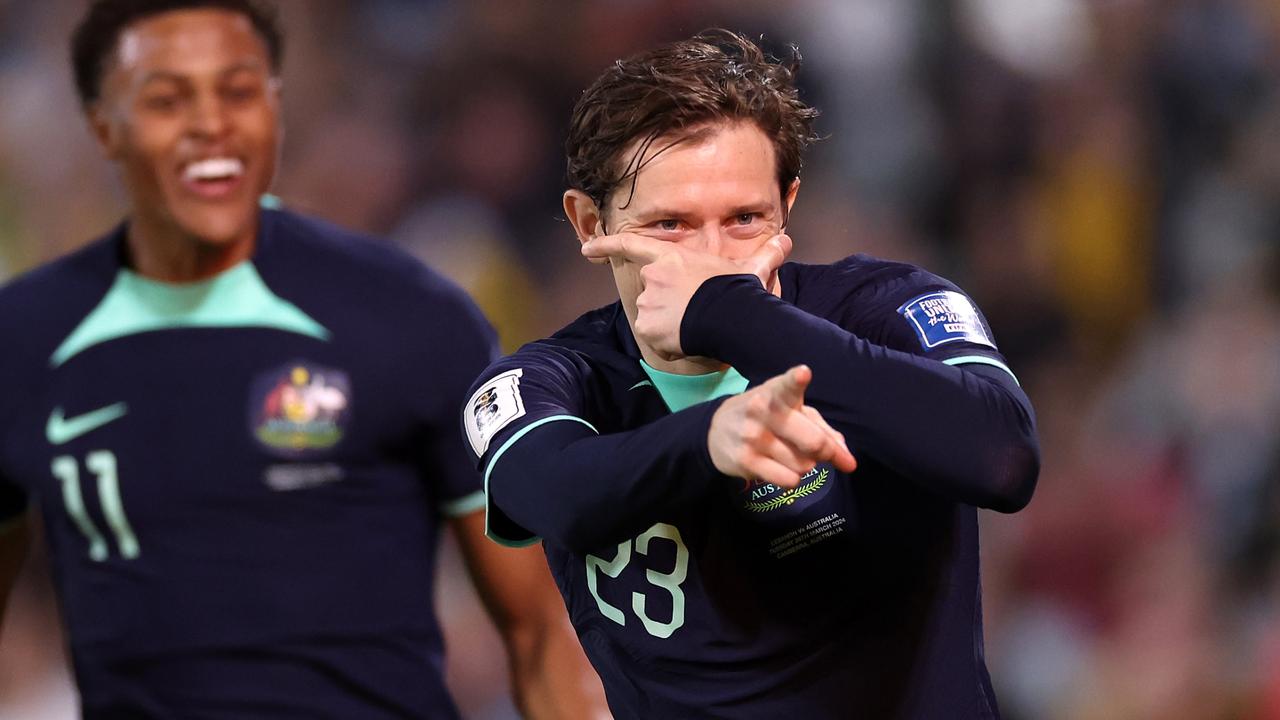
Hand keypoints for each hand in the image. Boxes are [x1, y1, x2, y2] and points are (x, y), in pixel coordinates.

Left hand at [581, 232, 791, 359]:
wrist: (732, 315)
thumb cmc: (739, 290)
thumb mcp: (751, 269)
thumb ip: (765, 255)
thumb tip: (786, 242)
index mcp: (670, 257)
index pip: (630, 245)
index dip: (605, 245)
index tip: (585, 249)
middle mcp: (653, 277)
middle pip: (651, 293)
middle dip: (666, 303)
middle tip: (693, 311)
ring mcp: (648, 303)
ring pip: (652, 318)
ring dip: (668, 324)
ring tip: (695, 325)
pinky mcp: (648, 327)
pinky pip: (656, 339)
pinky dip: (669, 343)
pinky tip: (688, 340)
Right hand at [707, 365, 856, 488]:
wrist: (715, 431)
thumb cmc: (764, 416)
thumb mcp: (790, 410)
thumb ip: (821, 428)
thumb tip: (846, 457)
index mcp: (776, 393)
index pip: (787, 386)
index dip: (796, 380)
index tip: (802, 374)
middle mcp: (762, 412)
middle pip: (813, 442)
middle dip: (828, 452)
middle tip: (828, 452)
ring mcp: (753, 438)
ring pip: (805, 465)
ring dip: (805, 464)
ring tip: (789, 453)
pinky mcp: (746, 461)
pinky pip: (789, 480)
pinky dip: (792, 478)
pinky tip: (779, 467)